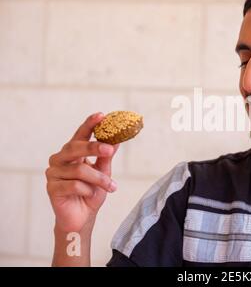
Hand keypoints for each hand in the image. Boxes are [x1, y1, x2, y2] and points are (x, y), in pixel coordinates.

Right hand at [46, 112, 119, 232]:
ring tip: (111, 187)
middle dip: (94, 147)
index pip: (80, 134)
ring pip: (79, 169)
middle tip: (110, 149)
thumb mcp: (103, 172)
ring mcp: (54, 173)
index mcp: (72, 152)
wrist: (82, 218)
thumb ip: (106, 156)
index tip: (101, 115)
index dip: (90, 124)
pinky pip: (74, 185)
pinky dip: (87, 190)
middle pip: (75, 147)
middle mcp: (60, 159)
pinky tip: (90, 195)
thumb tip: (117, 140)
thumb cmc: (91, 192)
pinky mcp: (52, 188)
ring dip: (99, 179)